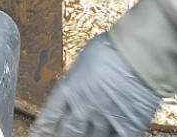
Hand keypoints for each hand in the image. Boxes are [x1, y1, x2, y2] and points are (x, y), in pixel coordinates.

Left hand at [32, 34, 160, 136]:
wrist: (138, 56)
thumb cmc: (112, 48)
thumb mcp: (86, 58)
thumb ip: (81, 74)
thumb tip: (81, 78)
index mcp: (71, 87)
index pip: (52, 111)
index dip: (44, 123)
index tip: (38, 132)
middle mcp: (85, 107)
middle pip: (69, 132)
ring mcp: (105, 119)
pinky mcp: (127, 127)